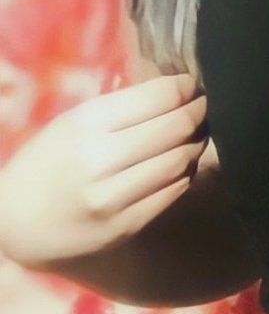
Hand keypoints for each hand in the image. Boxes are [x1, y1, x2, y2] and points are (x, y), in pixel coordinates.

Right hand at [0, 71, 212, 271]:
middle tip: (205, 108)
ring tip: (197, 135)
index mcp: (88, 123)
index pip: (162, 96)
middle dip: (200, 113)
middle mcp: (102, 159)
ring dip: (197, 144)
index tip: (194, 87)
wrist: (13, 222)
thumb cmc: (47, 162)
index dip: (188, 89)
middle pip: (178, 127)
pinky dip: (185, 173)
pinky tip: (181, 165)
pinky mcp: (125, 225)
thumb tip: (179, 90)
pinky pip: (174, 192)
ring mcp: (114, 196)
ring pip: (181, 161)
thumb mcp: (74, 122)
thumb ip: (123, 107)